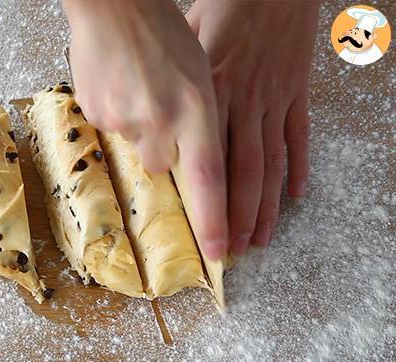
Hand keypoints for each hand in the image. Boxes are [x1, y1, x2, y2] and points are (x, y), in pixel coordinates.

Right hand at [63, 0, 227, 259]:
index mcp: (198, 106)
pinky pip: (111, 129)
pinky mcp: (96, 115)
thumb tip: (181, 162)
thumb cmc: (163, 29)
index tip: (219, 254)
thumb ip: (197, 121)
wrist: (113, 4)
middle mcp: (163, 120)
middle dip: (162, 149)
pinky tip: (118, 84)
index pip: (210, 180)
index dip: (214, 222)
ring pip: (135, 146)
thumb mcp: (199, 71)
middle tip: (158, 110)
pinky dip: (117, 114)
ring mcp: (125, 120)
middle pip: (161, 166)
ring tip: (137, 88)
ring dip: (138, 128)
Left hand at [187, 0, 318, 255]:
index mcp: (211, 97)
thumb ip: (170, 95)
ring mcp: (274, 101)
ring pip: (272, 162)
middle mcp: (244, 106)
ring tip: (261, 238)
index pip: (210, 163)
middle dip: (239, 216)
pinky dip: (300, 166)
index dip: (210, 207)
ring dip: (267, 204)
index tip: (207, 238)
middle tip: (233, 250)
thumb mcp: (181, 51)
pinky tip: (297, 195)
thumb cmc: (218, 11)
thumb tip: (149, 136)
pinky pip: (299, 135)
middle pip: (245, 172)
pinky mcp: (295, 92)